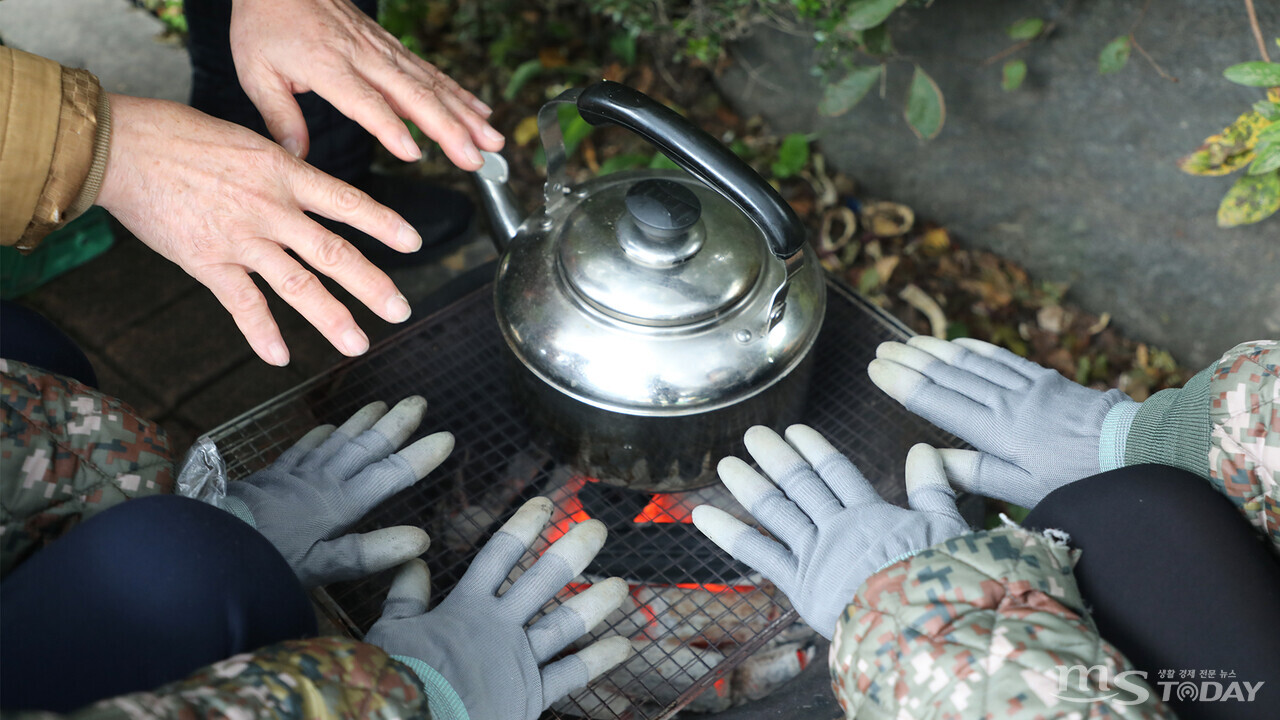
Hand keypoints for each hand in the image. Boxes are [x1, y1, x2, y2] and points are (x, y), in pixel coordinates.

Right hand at [97, 94, 421, 365]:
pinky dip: (262, 333)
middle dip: (372, 285)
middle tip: (401, 310)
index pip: (347, 201)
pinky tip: (280, 357)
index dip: (383, 223)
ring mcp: (241, 238)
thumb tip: (308, 183)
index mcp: (284, 172)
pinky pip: (242, 304)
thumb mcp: (247, 141)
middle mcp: (270, 207)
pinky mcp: (207, 261)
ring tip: (358, 344)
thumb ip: (281, 170)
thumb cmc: (181, 137)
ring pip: (297, 284)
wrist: (123, 146)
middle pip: (333, 252)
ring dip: (332, 317)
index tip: (414, 242)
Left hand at [220, 396, 452, 586]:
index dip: (419, 458)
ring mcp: (297, 476)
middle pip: (367, 448)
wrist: (209, 545)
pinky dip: (319, 436)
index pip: (390, 476)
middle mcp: (324, 482)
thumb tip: (421, 539)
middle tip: (419, 402)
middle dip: (396, 426)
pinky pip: (302, 449)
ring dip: (363, 422)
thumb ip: (369, 552)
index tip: (447, 437)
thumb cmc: (267, 562)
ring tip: (383, 404)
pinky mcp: (272, 477)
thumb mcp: (322, 567)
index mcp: (342, 504)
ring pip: (338, 441)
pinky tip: (327, 427)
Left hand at [227, 0, 502, 169]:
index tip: (413, 153)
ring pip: (431, 85)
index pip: (365, 100)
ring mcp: (383, 50)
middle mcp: (363, 56)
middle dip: (448, 130)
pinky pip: (431, 72)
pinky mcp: (392, 48)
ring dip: (465, 115)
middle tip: (473, 159)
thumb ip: (279, 116)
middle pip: (413, 95)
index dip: (390, 127)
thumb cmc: (266, 23)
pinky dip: (459, 94)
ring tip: (492, 142)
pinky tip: (481, 113)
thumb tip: (295, 156)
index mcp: (327, 64)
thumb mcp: (255, 70)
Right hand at [365, 497, 632, 719]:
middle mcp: (501, 625)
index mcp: (467, 606)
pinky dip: (599, 660)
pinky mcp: (531, 693)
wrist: (417, 718)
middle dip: (571, 552)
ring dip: (595, 603)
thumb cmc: (398, 676)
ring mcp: (520, 658)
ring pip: (565, 624)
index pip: (498, 555)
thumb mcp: (391, 629)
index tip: (544, 504)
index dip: (522, 527)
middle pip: (542, 580)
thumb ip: (405, 596)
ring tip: (622, 586)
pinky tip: (626, 646)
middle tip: (598, 529)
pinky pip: (572, 674)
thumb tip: (414, 562)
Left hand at [692, 426, 969, 639]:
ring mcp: (815, 556)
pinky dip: (727, 532)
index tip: (797, 432)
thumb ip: (933, 488)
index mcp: (872, 515)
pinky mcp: (800, 586)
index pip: (837, 473)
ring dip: (749, 485)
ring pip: (775, 511)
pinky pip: (757, 554)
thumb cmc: (945, 580)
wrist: (926, 621)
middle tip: (754, 435)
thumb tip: (924, 448)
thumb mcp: (948, 527)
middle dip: (776, 457)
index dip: (815, 451)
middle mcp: (837, 529)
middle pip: (801, 485)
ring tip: (726, 464)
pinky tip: (701, 514)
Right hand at [868, 336, 1131, 507]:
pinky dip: (974, 348)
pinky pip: (1001, 358)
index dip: (902, 384)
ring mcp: (1025, 386)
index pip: (937, 401)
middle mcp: (1005, 401)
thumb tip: (929, 458)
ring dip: (935, 350)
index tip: (876, 370)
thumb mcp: (1023, 487)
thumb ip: (974, 473)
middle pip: (948, 376)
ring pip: (971, 363)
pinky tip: (957, 343)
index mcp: (996, 431)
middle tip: (879, 350)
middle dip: (909, 361)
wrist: (1133, 448)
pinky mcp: (1044, 379)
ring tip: (907, 342)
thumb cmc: (1077, 477)